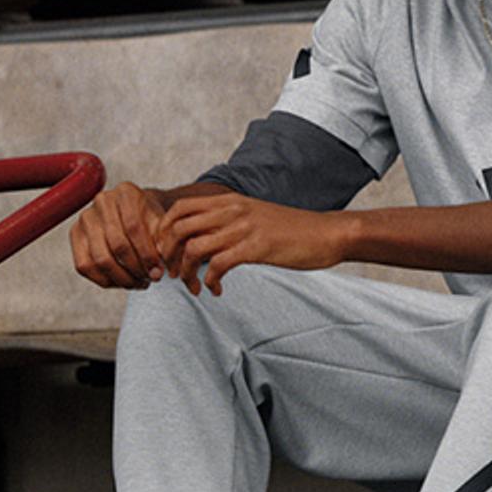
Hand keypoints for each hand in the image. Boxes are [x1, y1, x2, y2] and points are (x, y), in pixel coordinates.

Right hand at [71, 181, 166, 289]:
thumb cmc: (150, 220)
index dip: (147, 254)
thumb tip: (161, 261)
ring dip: (122, 278)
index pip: (134, 227)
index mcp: (126, 193)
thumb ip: (163, 240)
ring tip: (139, 283)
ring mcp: (85, 217)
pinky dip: (105, 280)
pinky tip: (122, 282)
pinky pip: (85, 266)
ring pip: (100, 258)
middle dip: (136, 269)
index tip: (159, 272)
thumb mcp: (162, 224)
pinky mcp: (75, 235)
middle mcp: (102, 201)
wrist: (135, 213)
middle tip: (150, 280)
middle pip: (117, 244)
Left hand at [156, 192, 348, 295]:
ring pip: (194, 249)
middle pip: (178, 229)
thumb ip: (228, 223)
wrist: (327, 233)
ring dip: (187, 274)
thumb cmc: (292, 230)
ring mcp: (244, 228)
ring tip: (194, 287)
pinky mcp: (256, 248)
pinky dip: (210, 282)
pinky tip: (218, 290)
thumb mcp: (254, 217)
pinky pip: (217, 265)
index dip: (164, 233)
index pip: (179, 209)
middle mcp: (232, 210)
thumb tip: (202, 241)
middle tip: (175, 275)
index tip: (169, 255)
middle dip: (169, 256)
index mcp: (229, 201)